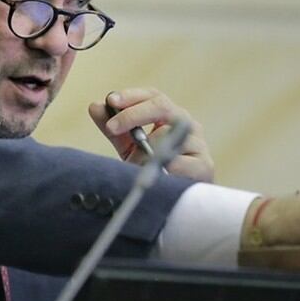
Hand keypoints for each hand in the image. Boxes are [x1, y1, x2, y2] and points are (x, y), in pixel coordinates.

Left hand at [88, 88, 213, 181]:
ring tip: (135, 165)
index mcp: (171, 117)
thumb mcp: (130, 148)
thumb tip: (95, 106)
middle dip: (133, 114)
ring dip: (145, 149)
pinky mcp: (204, 166)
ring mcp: (198, 144)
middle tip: (113, 127)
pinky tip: (155, 174)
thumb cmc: (155, 172)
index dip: (131, 96)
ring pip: (167, 136)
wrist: (177, 204)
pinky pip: (178, 162)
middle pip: (162, 107)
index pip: (153, 97)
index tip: (110, 101)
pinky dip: (162, 167)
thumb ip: (114, 129)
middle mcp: (187, 125)